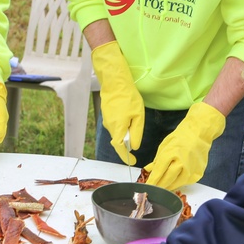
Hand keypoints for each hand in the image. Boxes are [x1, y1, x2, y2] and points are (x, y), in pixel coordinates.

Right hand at [91, 41, 144, 163]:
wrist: (115, 82)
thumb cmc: (128, 97)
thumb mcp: (138, 116)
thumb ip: (136, 133)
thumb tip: (134, 146)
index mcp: (117, 128)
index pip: (120, 148)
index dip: (125, 157)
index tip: (132, 161)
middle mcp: (109, 126)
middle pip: (118, 140)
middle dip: (127, 141)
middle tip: (136, 132)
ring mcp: (106, 120)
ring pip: (117, 132)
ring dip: (125, 130)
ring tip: (133, 117)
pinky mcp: (106, 114)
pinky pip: (114, 124)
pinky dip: (121, 124)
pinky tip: (127, 113)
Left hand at [144, 101, 224, 190]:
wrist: (199, 134)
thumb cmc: (180, 137)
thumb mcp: (164, 146)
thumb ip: (156, 161)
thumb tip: (148, 171)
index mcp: (170, 154)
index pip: (158, 172)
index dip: (152, 182)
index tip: (146, 188)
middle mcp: (181, 164)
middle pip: (167, 181)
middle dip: (158, 186)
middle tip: (153, 189)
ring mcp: (191, 170)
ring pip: (176, 184)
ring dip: (168, 186)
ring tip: (162, 186)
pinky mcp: (197, 174)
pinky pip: (185, 182)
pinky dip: (178, 182)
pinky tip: (175, 179)